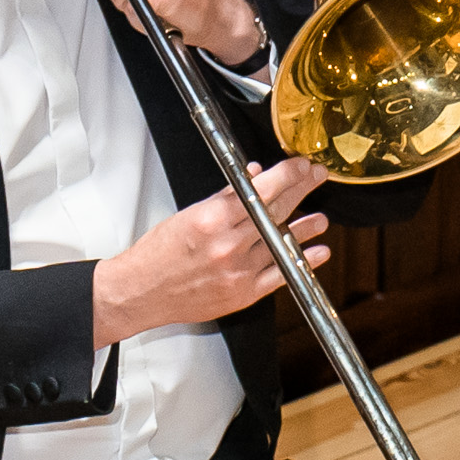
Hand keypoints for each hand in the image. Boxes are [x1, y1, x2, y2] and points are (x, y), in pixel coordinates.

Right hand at [91, 156, 332, 342]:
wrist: (139, 293)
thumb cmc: (157, 255)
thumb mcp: (186, 216)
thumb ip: (224, 198)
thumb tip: (253, 177)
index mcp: (212, 220)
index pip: (261, 189)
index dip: (288, 174)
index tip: (301, 165)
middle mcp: (228, 244)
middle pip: (277, 209)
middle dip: (302, 189)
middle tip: (315, 179)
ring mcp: (238, 270)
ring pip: (284, 241)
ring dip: (307, 227)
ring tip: (320, 219)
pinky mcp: (243, 293)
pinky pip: (282, 274)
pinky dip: (303, 261)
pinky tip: (317, 251)